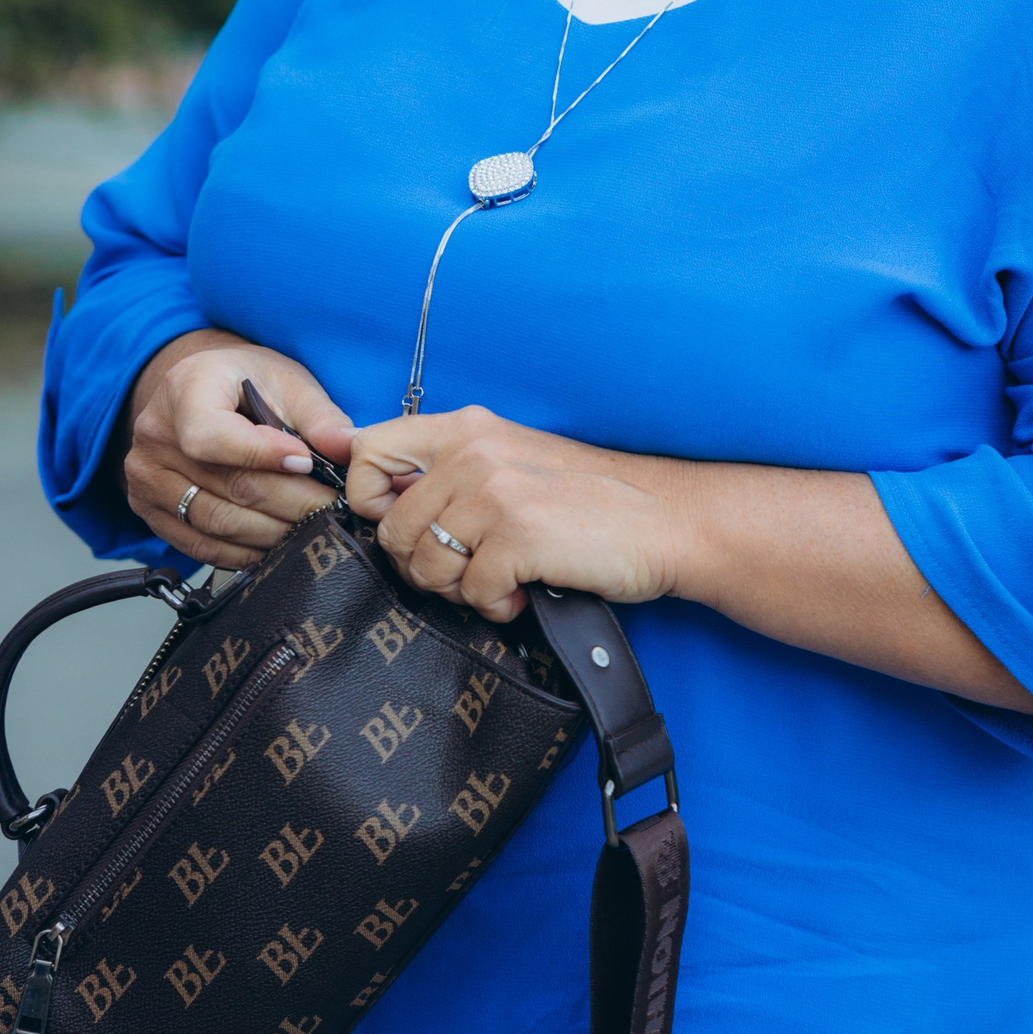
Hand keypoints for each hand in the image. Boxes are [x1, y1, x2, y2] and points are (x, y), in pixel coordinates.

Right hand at [125, 331, 354, 570]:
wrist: (200, 394)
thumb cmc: (245, 384)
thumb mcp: (286, 381)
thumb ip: (319, 416)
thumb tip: (348, 447)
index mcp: (184, 390)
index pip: (212, 435)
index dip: (263, 456)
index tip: (306, 463)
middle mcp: (155, 436)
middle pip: (227, 485)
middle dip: (290, 501)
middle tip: (331, 507)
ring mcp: (147, 478)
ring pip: (217, 521)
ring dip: (273, 531)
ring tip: (312, 526)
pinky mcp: (150, 511)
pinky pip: (200, 545)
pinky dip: (244, 551)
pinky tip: (277, 542)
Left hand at [344, 406, 685, 621]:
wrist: (667, 519)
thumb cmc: (588, 500)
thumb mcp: (510, 461)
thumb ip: (447, 470)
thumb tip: (365, 485)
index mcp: (466, 428)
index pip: (367, 452)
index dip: (369, 501)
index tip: (409, 527)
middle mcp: (473, 451)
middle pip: (389, 529)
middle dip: (423, 565)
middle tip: (471, 567)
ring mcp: (494, 492)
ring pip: (423, 566)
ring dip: (459, 589)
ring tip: (503, 577)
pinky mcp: (518, 537)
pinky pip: (470, 594)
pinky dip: (497, 606)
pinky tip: (526, 591)